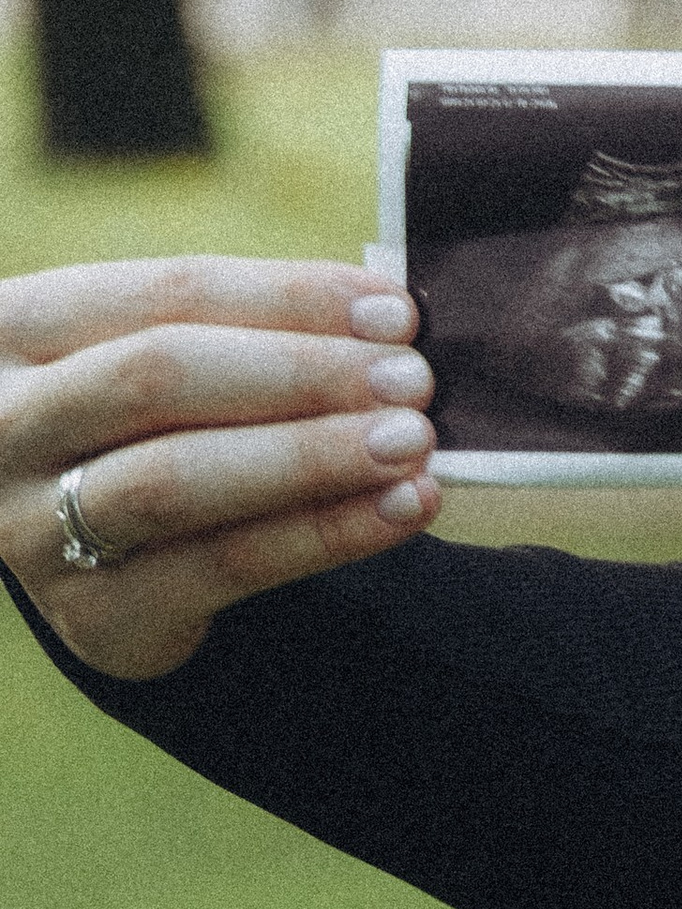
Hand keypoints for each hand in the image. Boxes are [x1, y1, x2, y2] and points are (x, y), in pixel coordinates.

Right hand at [0, 256, 441, 679]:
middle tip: (413, 380)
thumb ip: (245, 334)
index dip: (288, 298)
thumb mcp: (155, 360)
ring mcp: (33, 525)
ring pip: (181, 478)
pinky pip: (224, 565)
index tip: (395, 311)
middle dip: (300, 375)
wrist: (90, 561)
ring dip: (311, 457)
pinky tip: (399, 511)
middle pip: (159, 378)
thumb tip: (386, 323)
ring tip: (413, 444)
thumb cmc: (143, 431)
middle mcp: (4, 421)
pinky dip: (324, 534)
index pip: (166, 293)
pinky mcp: (94, 615)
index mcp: (15, 325)